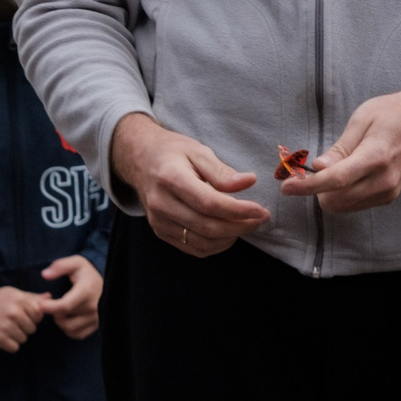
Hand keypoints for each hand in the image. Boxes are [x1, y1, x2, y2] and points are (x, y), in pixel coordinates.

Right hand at [0, 283, 44, 352]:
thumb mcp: (15, 294)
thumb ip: (33, 297)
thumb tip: (49, 298)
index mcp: (19, 300)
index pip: (38, 315)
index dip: (33, 316)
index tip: (24, 315)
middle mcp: (14, 313)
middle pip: (32, 328)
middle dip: (25, 327)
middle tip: (13, 322)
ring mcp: (6, 326)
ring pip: (24, 339)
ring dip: (17, 336)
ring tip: (7, 329)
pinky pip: (14, 348)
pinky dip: (10, 344)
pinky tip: (3, 336)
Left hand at [40, 255, 102, 338]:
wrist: (110, 283)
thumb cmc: (87, 273)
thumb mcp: (75, 263)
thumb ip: (60, 266)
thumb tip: (45, 274)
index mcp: (87, 291)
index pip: (64, 306)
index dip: (49, 307)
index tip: (41, 303)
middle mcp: (93, 307)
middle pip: (64, 319)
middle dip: (53, 313)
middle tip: (50, 305)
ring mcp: (96, 318)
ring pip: (69, 329)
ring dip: (60, 322)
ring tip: (59, 311)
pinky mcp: (96, 326)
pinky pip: (77, 334)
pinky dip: (69, 329)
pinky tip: (68, 318)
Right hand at [111, 112, 270, 256]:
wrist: (140, 161)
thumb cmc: (172, 153)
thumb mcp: (198, 151)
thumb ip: (222, 171)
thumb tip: (249, 182)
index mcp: (171, 178)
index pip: (209, 203)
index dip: (238, 210)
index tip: (260, 210)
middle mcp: (161, 204)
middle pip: (207, 226)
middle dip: (240, 226)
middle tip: (260, 218)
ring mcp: (159, 221)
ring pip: (202, 242)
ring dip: (230, 238)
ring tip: (246, 224)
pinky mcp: (161, 232)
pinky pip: (193, 248)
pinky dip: (215, 245)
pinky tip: (228, 233)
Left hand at [278, 84, 400, 213]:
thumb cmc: (391, 113)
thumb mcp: (361, 120)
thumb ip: (340, 148)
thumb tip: (318, 168)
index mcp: (376, 157)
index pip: (335, 180)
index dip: (307, 186)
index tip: (286, 187)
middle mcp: (384, 180)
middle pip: (335, 200)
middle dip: (315, 189)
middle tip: (308, 171)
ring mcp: (388, 192)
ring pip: (342, 206)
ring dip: (328, 193)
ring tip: (332, 169)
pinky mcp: (389, 197)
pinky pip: (354, 204)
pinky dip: (342, 195)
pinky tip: (345, 177)